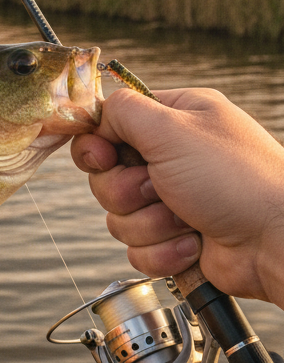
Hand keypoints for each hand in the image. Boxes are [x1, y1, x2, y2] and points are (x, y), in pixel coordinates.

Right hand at [70, 87, 283, 306]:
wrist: (274, 240)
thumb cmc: (233, 179)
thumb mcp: (172, 129)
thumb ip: (123, 112)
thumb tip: (96, 115)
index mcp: (174, 120)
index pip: (109, 127)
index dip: (98, 147)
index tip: (103, 159)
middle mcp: (171, 157)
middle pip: (106, 177)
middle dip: (128, 192)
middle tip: (159, 190)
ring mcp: (172, 200)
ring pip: (118, 217)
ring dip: (151, 224)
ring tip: (187, 220)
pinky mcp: (173, 238)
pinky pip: (137, 249)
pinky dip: (163, 250)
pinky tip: (194, 244)